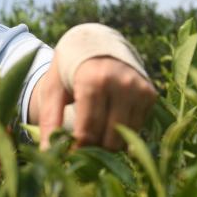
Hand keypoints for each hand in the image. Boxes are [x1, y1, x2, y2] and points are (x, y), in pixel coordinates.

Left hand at [37, 54, 156, 149]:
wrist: (96, 42)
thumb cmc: (69, 69)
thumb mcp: (53, 89)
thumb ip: (49, 120)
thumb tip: (46, 153)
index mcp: (93, 81)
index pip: (88, 132)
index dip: (77, 149)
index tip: (68, 154)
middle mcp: (121, 84)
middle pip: (109, 140)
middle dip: (93, 149)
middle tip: (80, 144)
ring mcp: (139, 89)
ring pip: (125, 138)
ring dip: (108, 142)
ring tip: (93, 132)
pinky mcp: (151, 94)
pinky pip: (137, 128)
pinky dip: (122, 132)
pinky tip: (108, 119)